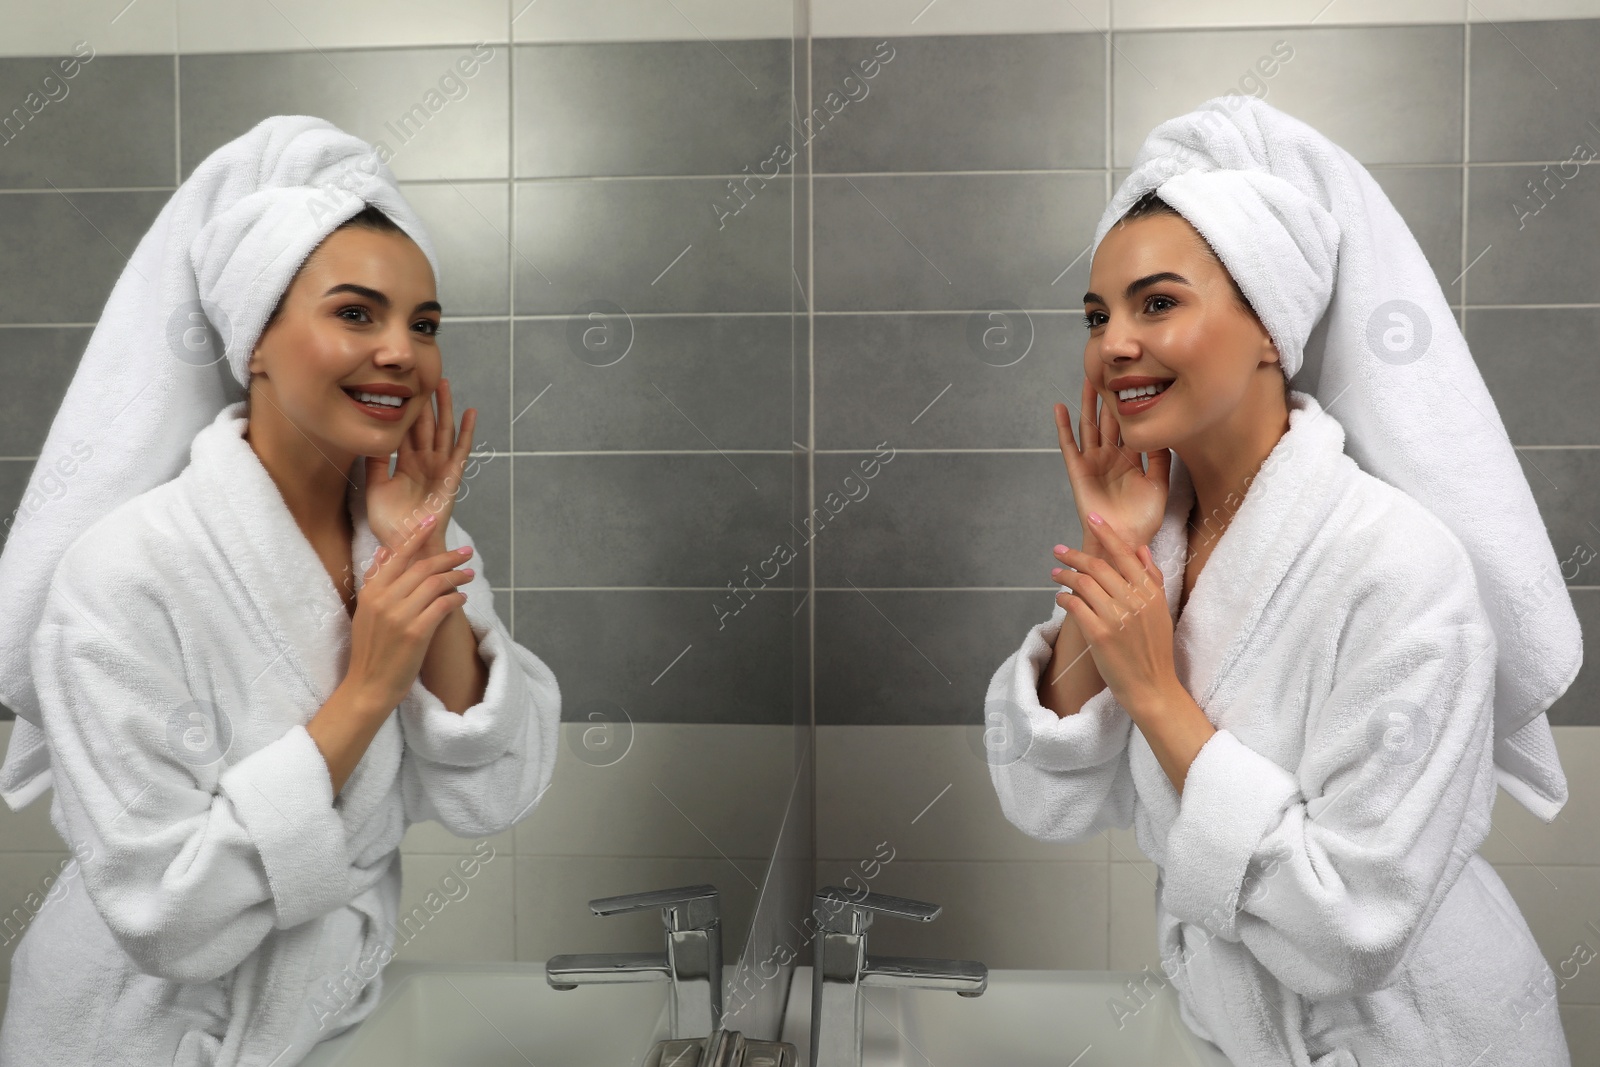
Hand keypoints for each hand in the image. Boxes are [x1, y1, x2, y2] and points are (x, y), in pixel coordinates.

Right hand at [347, 512, 474, 711]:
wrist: (368, 686)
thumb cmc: (371, 650)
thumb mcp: (365, 612)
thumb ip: (374, 581)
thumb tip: (382, 553)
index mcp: (371, 592)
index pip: (397, 555)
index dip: (417, 536)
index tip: (432, 521)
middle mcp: (384, 600)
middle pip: (423, 567)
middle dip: (448, 557)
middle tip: (466, 553)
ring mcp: (399, 616)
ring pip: (435, 584)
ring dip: (457, 577)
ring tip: (469, 575)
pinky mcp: (416, 633)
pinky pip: (442, 606)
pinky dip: (455, 598)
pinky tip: (462, 598)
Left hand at [365, 377, 476, 552]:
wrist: (407, 545)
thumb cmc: (390, 524)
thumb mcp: (375, 488)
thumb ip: (375, 463)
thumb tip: (369, 437)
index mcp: (405, 464)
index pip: (406, 430)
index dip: (406, 409)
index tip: (403, 386)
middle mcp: (424, 462)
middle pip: (426, 425)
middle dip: (426, 401)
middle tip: (426, 374)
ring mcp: (439, 468)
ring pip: (443, 431)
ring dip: (445, 408)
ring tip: (444, 384)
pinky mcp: (451, 477)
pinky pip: (460, 451)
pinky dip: (466, 432)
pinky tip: (470, 414)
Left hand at [1051, 514, 1176, 712]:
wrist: (1153, 687)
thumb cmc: (1154, 650)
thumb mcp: (1161, 611)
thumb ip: (1152, 579)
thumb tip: (1140, 549)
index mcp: (1150, 592)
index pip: (1125, 554)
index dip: (1106, 534)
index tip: (1092, 518)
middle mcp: (1134, 601)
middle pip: (1098, 567)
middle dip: (1074, 556)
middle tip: (1058, 551)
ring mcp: (1116, 617)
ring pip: (1083, 584)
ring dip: (1064, 576)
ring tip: (1055, 574)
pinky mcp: (1099, 635)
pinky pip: (1075, 606)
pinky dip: (1064, 598)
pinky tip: (1060, 598)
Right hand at [1054, 378, 1171, 552]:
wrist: (1124, 539)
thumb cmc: (1143, 520)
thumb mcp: (1159, 486)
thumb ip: (1161, 460)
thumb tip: (1162, 433)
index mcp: (1131, 459)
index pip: (1129, 426)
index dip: (1130, 405)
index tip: (1134, 380)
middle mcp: (1111, 457)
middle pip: (1107, 420)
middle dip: (1108, 397)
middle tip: (1108, 371)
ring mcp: (1093, 462)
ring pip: (1089, 426)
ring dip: (1087, 404)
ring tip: (1086, 380)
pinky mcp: (1078, 470)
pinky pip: (1069, 445)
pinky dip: (1064, 427)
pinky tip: (1060, 409)